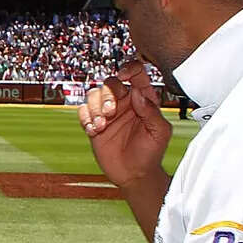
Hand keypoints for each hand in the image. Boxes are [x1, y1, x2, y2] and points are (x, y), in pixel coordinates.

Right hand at [78, 60, 171, 188]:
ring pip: (93, 94)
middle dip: (107, 95)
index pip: (136, 74)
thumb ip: (152, 112)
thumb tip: (137, 93)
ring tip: (100, 125)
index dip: (129, 68)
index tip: (123, 76)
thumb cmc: (151, 152)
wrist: (135, 173)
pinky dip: (85, 118)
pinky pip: (83, 111)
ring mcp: (107, 112)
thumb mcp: (159, 132)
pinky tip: (93, 130)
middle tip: (110, 113)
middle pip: (110, 82)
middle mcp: (124, 102)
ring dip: (94, 108)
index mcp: (143, 99)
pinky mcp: (93, 123)